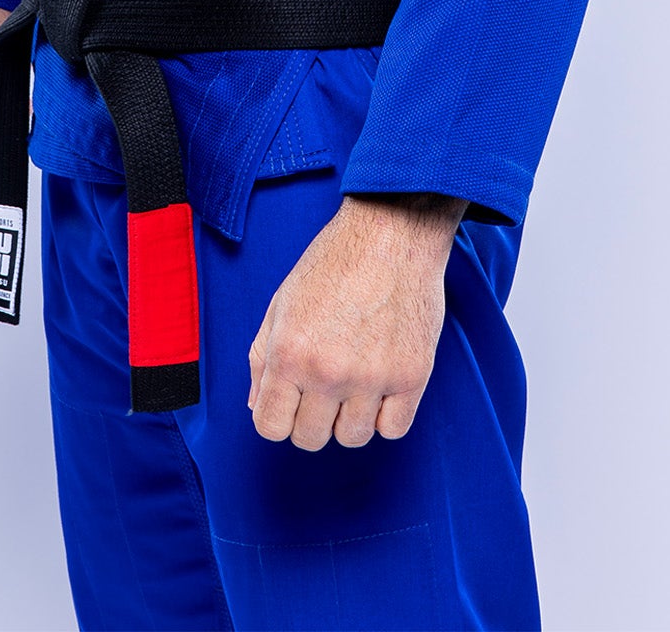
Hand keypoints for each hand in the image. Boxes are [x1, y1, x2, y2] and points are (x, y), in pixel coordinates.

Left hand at [247, 192, 466, 449]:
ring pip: (352, 438)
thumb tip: (257, 405)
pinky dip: (386, 415)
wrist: (391, 232)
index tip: (291, 400)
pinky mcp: (412, 375)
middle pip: (310, 438)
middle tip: (323, 386)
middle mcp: (328, 372)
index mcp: (289, 352)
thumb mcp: (282, 301)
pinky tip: (381, 384)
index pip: (270, 426)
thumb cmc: (334, 261)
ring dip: (349, 417)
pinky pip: (393, 429)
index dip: (278, 416)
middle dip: (311, 418)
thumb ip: (262, 357)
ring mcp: (372, 377)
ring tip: (355, 379)